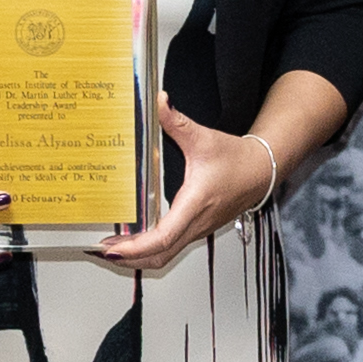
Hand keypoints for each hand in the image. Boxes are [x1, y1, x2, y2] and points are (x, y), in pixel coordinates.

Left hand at [93, 101, 275, 274]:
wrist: (262, 171)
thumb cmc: (237, 160)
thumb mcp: (203, 138)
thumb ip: (177, 122)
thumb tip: (160, 102)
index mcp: (195, 204)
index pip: (163, 236)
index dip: (136, 247)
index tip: (113, 247)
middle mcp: (196, 223)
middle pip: (159, 256)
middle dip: (128, 259)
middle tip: (101, 251)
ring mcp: (197, 230)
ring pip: (164, 256)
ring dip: (137, 258)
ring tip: (112, 249)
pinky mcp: (198, 229)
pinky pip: (171, 248)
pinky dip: (149, 251)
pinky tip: (134, 241)